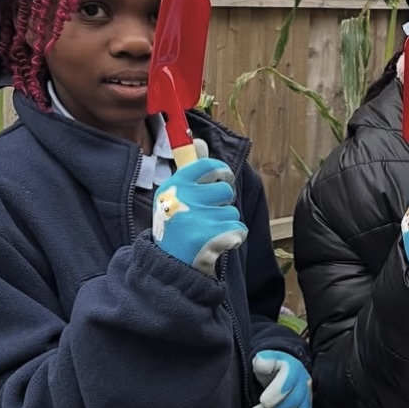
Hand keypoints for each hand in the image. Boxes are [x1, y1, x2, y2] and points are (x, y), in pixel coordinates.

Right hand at [152, 157, 247, 274]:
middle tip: (208, 215)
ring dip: (225, 223)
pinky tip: (217, 244)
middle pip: (225, 190)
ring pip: (232, 211)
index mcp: (174, 186)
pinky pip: (239, 229)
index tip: (224, 179)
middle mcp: (183, 199)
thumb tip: (200, 140)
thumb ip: (190, 169)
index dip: (222, 171)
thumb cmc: (176, 227)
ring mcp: (196, 219)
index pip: (207, 165)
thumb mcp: (175, 196)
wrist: (170, 266)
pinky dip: (233, 238)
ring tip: (207, 232)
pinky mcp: (211, 238)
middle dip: (222, 203)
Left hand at [248, 351, 311, 407]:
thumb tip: (261, 362)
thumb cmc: (269, 369)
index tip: (262, 401)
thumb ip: (261, 360)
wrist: (281, 374)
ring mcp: (308, 399)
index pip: (289, 380)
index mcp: (293, 368)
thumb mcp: (263, 360)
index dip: (277, 393)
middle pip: (294, 402)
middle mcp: (305, 384)